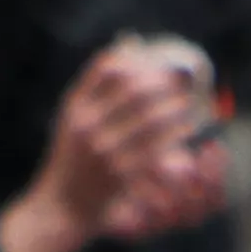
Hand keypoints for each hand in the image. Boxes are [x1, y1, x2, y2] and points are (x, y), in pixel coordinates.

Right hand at [45, 45, 226, 239]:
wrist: (61, 206)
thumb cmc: (71, 157)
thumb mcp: (72, 118)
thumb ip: (94, 85)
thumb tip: (129, 45)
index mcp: (76, 107)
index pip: (109, 68)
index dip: (140, 61)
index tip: (159, 62)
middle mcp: (88, 126)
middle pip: (134, 90)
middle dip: (164, 82)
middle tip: (182, 81)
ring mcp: (104, 151)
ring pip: (150, 119)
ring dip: (175, 108)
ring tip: (189, 104)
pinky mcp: (121, 175)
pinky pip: (156, 149)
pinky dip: (175, 136)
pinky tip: (187, 129)